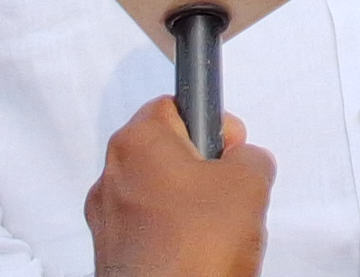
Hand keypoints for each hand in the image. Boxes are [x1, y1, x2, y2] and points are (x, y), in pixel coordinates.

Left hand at [86, 96, 275, 276]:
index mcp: (137, 142)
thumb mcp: (250, 182)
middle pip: (167, 153)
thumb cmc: (194, 250)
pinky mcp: (113, 253)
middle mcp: (112, 175)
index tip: (229, 144)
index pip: (174, 105)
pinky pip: (151, 230)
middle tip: (229, 192)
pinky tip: (198, 254)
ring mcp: (109, 217)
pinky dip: (174, 237)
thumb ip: (250, 156)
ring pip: (160, 194)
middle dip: (202, 170)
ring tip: (216, 231)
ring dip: (189, 207)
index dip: (210, 123)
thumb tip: (245, 161)